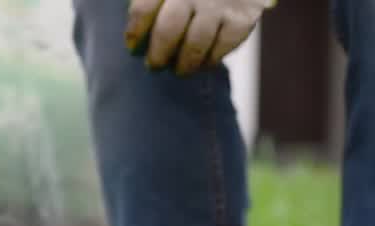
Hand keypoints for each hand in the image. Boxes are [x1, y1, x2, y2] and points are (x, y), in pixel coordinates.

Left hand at [125, 0, 275, 74]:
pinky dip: (209, 61)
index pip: (142, 9)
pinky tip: (203, 63)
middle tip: (154, 66)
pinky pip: (220, 49)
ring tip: (179, 70)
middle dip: (157, 56)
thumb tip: (136, 39)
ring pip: (194, 45)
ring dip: (183, 65)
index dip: (134, 33)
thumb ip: (151, 3)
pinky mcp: (242, 18)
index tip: (133, 48)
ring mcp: (219, 4)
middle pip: (167, 31)